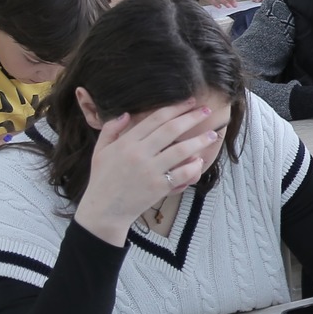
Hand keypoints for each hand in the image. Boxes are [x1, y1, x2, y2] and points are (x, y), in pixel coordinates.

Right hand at [74, 102, 221, 245]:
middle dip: (192, 118)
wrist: (103, 211)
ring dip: (200, 140)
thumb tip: (127, 114)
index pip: (155, 119)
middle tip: (206, 111)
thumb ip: (110, 130)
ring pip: (181, 150)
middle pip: (172, 129)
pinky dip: (194, 166)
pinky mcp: (158, 187)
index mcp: (126, 143)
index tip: (190, 102)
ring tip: (212, 135)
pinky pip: (182, 173)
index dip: (175, 108)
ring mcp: (150, 170)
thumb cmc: (102, 180)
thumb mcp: (100, 152)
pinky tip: (200, 161)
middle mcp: (139, 154)